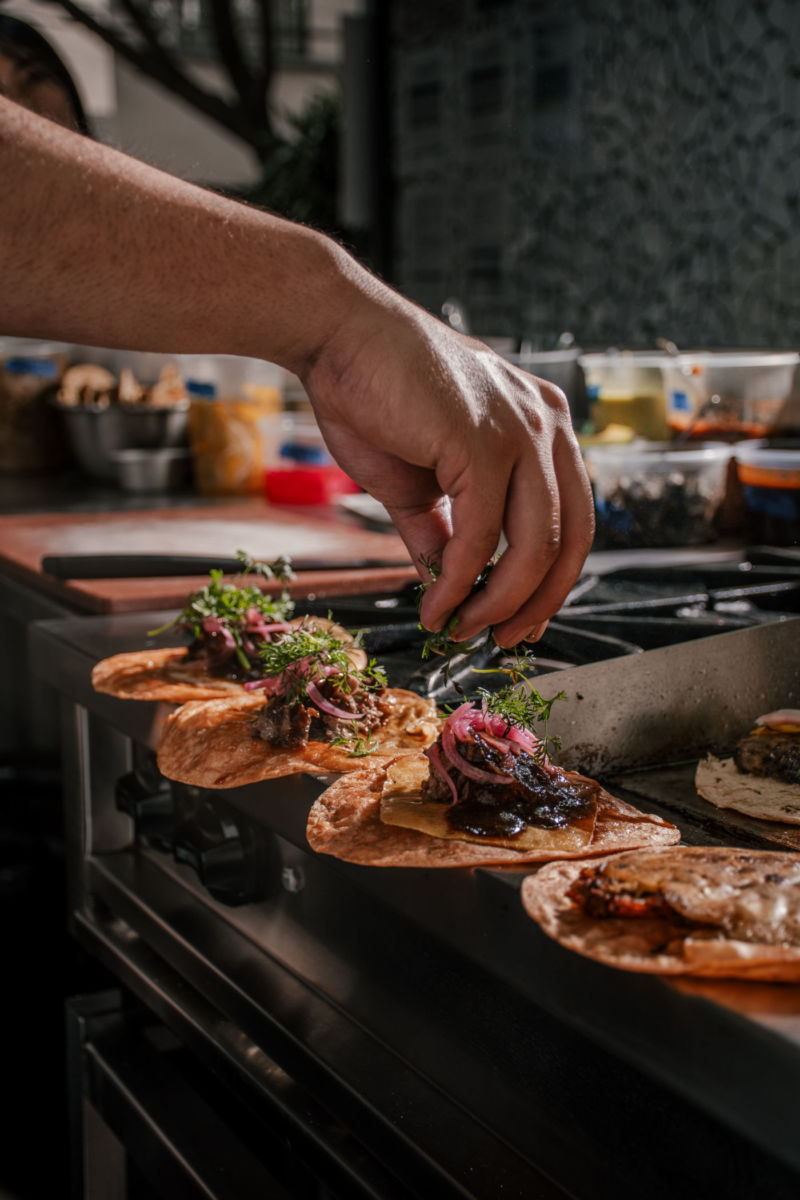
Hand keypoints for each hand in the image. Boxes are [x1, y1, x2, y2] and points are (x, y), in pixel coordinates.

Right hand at [302, 286, 594, 646]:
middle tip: (501, 639)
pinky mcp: (481, 441)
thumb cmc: (375, 396)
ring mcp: (520, 431)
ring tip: (461, 628)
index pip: (574, 520)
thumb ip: (441, 529)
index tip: (521, 620)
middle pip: (570, 541)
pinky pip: (481, 536)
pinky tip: (435, 604)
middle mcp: (546, 425)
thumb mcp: (419, 480)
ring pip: (536, 547)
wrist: (336, 335)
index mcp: (543, 427)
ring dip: (499, 603)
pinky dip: (458, 582)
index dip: (552, 581)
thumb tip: (446, 584)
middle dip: (537, 603)